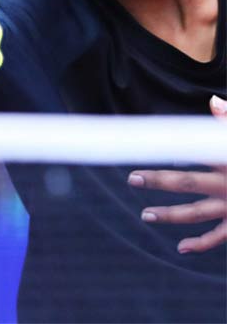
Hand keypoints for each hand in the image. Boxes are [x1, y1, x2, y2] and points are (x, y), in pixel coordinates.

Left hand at [128, 95, 226, 253]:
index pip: (193, 152)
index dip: (169, 150)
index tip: (143, 147)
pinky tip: (181, 247)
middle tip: (132, 179)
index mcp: (226, 159)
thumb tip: (213, 101)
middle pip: (187, 182)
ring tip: (146, 216)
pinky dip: (200, 243)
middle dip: (158, 180)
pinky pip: (218, 236)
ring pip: (196, 212)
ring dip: (170, 215)